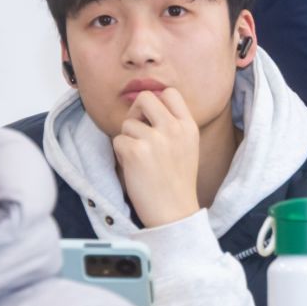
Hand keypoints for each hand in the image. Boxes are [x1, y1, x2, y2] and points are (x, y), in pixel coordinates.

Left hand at [112, 88, 203, 227]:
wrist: (174, 212)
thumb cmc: (176, 181)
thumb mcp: (187, 146)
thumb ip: (172, 124)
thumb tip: (145, 104)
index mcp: (188, 126)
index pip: (170, 93)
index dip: (156, 101)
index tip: (152, 117)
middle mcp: (173, 129)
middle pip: (145, 97)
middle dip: (135, 111)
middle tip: (137, 130)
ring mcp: (155, 139)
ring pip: (127, 123)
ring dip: (128, 139)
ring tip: (139, 159)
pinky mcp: (136, 152)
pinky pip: (118, 140)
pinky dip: (121, 153)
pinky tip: (134, 168)